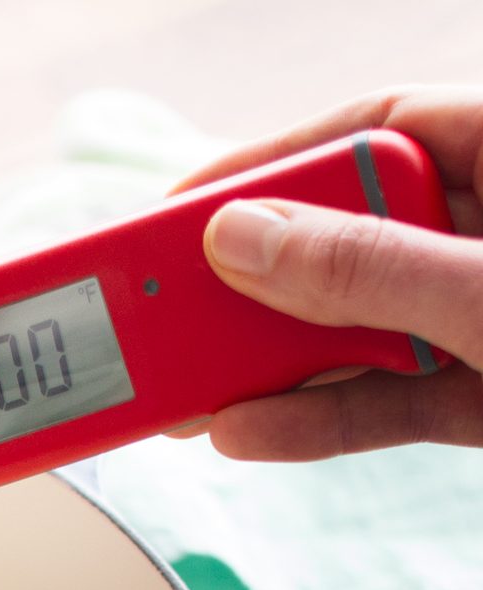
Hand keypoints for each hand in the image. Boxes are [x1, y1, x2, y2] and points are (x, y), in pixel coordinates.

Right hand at [175, 85, 482, 459]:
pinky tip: (245, 430)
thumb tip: (241, 241)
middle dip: (255, 285)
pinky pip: (386, 403)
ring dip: (267, 367)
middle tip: (168, 313)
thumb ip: (370, 269)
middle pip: (349, 239)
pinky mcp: (482, 396)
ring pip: (355, 331)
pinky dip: (316, 421)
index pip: (380, 129)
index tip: (183, 211)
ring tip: (186, 392)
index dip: (275, 168)